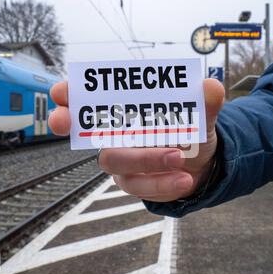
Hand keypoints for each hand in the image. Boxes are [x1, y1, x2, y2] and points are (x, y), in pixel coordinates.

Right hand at [48, 79, 224, 201]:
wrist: (204, 164)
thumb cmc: (192, 133)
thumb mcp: (202, 116)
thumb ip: (204, 103)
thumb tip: (211, 88)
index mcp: (129, 111)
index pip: (92, 99)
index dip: (71, 94)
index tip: (61, 92)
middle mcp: (118, 135)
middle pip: (87, 132)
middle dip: (73, 124)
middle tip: (64, 122)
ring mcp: (123, 161)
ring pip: (116, 161)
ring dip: (144, 159)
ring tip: (178, 159)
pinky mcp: (134, 183)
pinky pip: (139, 185)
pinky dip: (161, 182)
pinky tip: (184, 179)